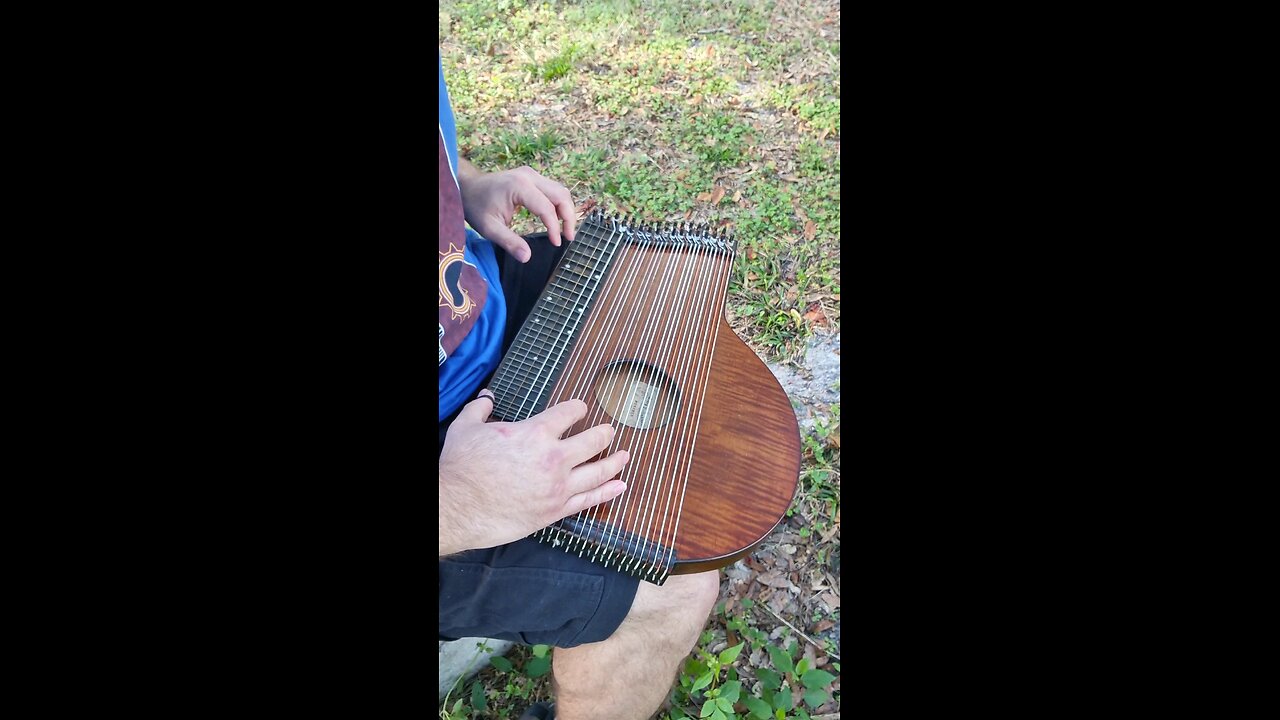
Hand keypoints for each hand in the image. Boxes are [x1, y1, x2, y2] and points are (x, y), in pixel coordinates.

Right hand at [439, 391, 629, 555]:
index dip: (578, 408)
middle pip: (593, 441)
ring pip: (598, 471)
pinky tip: (619, 487)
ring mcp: (558, 486)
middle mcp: (553, 458)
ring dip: (614, 463)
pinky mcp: (555, 510)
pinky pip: (589, 500)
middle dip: (604, 434)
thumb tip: (486, 397)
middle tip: (610, 432)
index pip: (568, 413)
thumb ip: (480, 409)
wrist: (458, 507)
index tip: (580, 409)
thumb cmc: (462, 468)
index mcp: (535, 432)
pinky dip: (607, 493)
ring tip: (624, 457)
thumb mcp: (466, 428)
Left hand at [457, 163, 576, 262]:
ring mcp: (531, 174)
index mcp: (519, 186)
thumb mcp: (489, 228)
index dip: (555, 227)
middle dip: (569, 217)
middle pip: (561, 195)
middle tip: (569, 238)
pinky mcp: (532, 177)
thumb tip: (527, 257)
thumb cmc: (476, 206)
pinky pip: (553, 190)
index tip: (556, 244)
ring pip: (560, 191)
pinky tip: (557, 221)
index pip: (547, 207)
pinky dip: (559, 205)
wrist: (468, 186)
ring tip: (565, 231)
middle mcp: (529, 176)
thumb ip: (509, 242)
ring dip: (566, 210)